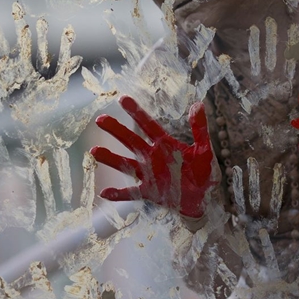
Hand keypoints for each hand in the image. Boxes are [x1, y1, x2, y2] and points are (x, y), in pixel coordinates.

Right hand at [90, 96, 217, 217]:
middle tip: (100, 119)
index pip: (148, 125)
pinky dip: (118, 194)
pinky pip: (130, 193)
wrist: (203, 199)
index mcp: (165, 144)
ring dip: (111, 158)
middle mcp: (152, 157)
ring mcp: (148, 175)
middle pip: (131, 141)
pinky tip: (104, 192)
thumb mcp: (204, 150)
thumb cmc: (203, 172)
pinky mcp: (148, 192)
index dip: (136, 112)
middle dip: (116, 130)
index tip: (123, 99)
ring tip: (94, 152)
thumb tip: (198, 105)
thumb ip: (200, 130)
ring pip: (126, 164)